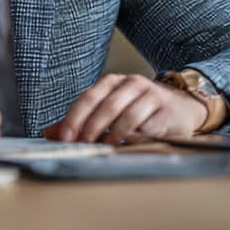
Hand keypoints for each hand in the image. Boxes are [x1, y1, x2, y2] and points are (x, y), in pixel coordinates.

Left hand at [42, 74, 206, 144]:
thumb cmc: (138, 109)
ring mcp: (151, 95)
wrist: (181, 106)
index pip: (88, 98)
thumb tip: (48, 133)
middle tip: (83, 145)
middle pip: (106, 106)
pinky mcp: (166, 111)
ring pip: (127, 116)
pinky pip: (148, 127)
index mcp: (112, 82)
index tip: (65, 138)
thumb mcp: (108, 109)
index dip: (74, 118)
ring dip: (113, 135)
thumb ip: (81, 121)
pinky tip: (128, 147)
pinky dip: (136, 138)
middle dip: (92, 128)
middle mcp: (131, 83)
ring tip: (105, 148)